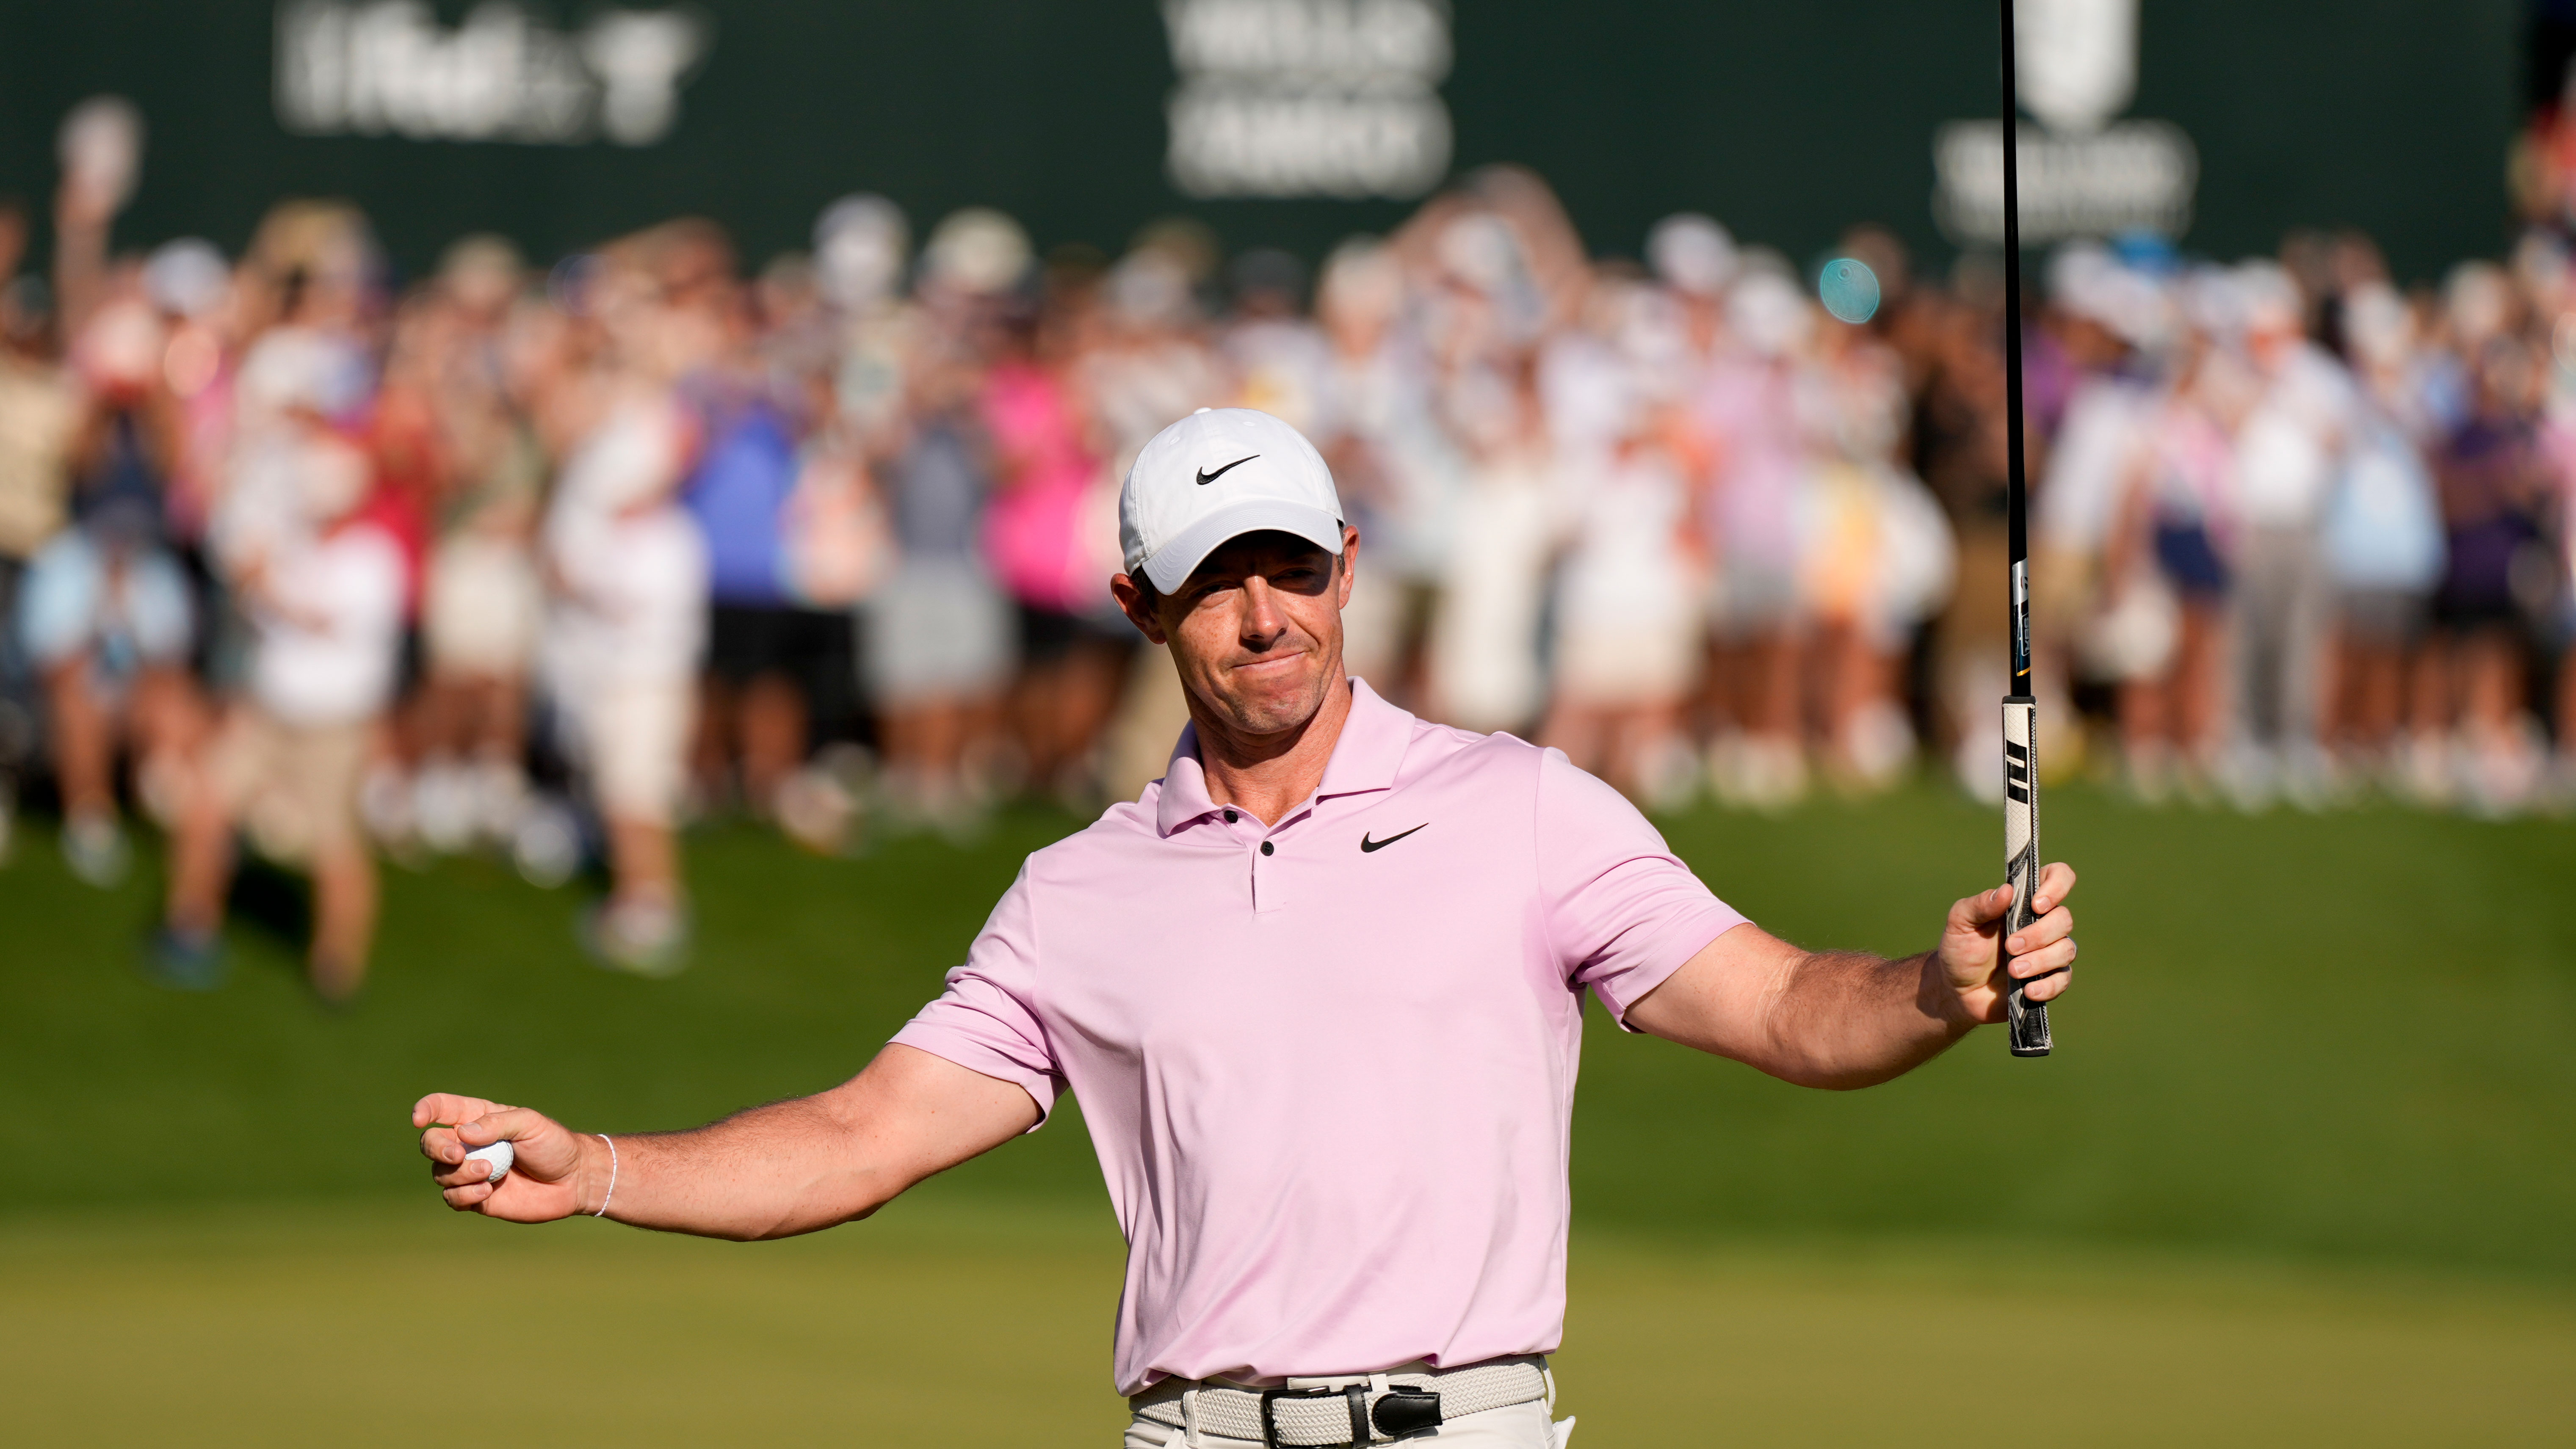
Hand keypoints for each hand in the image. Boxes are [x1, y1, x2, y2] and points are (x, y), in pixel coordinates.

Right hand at [414, 1093, 597, 1220]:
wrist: (573, 1179)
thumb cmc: (553, 1144)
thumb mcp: (530, 1124)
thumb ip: (497, 1123)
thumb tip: (462, 1132)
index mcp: (478, 1118)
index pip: (442, 1108)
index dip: (425, 1110)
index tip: (419, 1119)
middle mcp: (469, 1145)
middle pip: (430, 1143)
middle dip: (437, 1148)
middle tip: (458, 1155)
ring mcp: (470, 1172)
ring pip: (440, 1173)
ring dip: (459, 1174)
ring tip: (489, 1173)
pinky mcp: (476, 1197)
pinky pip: (452, 1198)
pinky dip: (463, 1196)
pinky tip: (486, 1192)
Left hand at [1934, 862, 2076, 1026]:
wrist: (1956, 989)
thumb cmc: (1960, 948)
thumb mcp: (1960, 923)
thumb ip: (1979, 905)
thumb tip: (2007, 890)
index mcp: (2023, 902)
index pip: (2058, 877)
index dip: (2057, 885)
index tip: (2037, 904)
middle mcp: (2042, 923)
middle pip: (2063, 919)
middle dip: (2039, 934)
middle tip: (2009, 947)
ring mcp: (2048, 952)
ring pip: (2066, 949)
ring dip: (2041, 960)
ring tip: (2013, 969)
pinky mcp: (2049, 979)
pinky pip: (2063, 979)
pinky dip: (2048, 985)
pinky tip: (2028, 990)